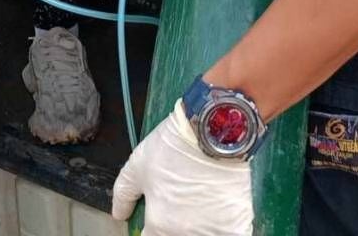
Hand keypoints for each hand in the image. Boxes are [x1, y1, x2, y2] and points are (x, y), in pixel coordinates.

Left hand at [111, 101, 252, 234]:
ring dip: (199, 229)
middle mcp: (186, 235)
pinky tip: (219, 215)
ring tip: (200, 209)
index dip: (151, 231)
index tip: (155, 221)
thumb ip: (124, 193)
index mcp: (160, 225)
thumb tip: (119, 214)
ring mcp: (213, 232)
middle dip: (174, 229)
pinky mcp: (237, 226)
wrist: (212, 132)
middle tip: (179, 208)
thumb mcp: (138, 165)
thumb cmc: (173, 147)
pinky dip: (223, 229)